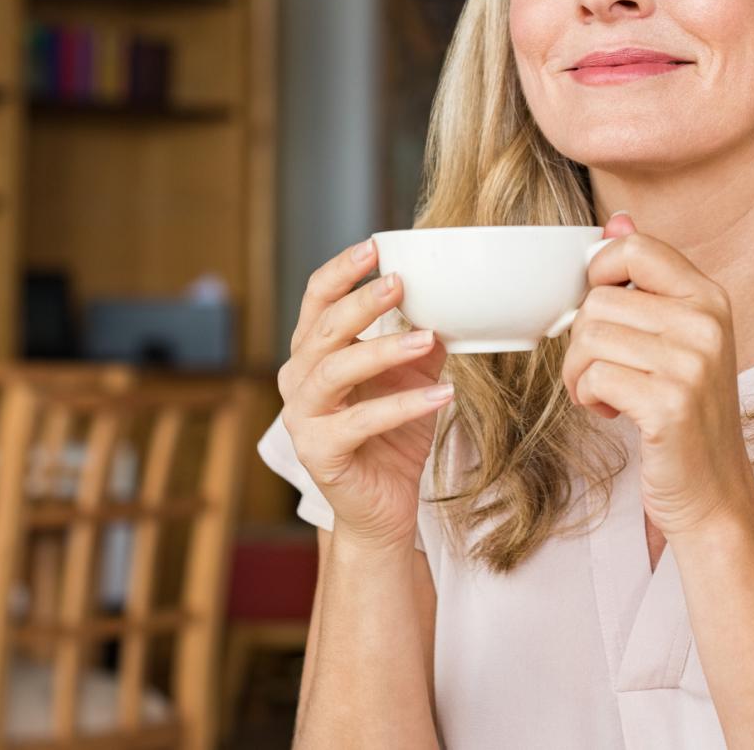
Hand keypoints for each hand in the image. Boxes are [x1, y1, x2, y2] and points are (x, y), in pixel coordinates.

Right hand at [277, 238, 452, 552]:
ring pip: (335, 370)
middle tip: (400, 282)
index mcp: (315, 352)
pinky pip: (360, 422)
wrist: (382, 508)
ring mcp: (304, 418)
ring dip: (383, 350)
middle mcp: (299, 380)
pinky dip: (403, 406)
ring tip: (427, 338)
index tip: (375, 246)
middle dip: (362, 301)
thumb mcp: (412, 377)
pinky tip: (441, 394)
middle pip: (323, 329)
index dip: (342, 271)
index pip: (318, 300)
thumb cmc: (392, 437)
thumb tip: (455, 297)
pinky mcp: (320, 453)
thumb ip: (422, 337)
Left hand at [560, 214, 753, 539]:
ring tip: (608, 393)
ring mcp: (692, 364)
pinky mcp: (670, 405)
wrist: (713, 492)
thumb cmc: (686, 414)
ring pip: (589, 338)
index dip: (600, 274)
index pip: (636, 249)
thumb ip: (650, 279)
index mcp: (710, 299)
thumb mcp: (678, 338)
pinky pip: (594, 377)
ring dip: (580, 374)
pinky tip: (614, 412)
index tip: (602, 311)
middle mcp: (707, 324)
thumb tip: (618, 220)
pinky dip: (588, 397)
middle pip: (599, 300)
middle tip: (604, 372)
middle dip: (583, 342)